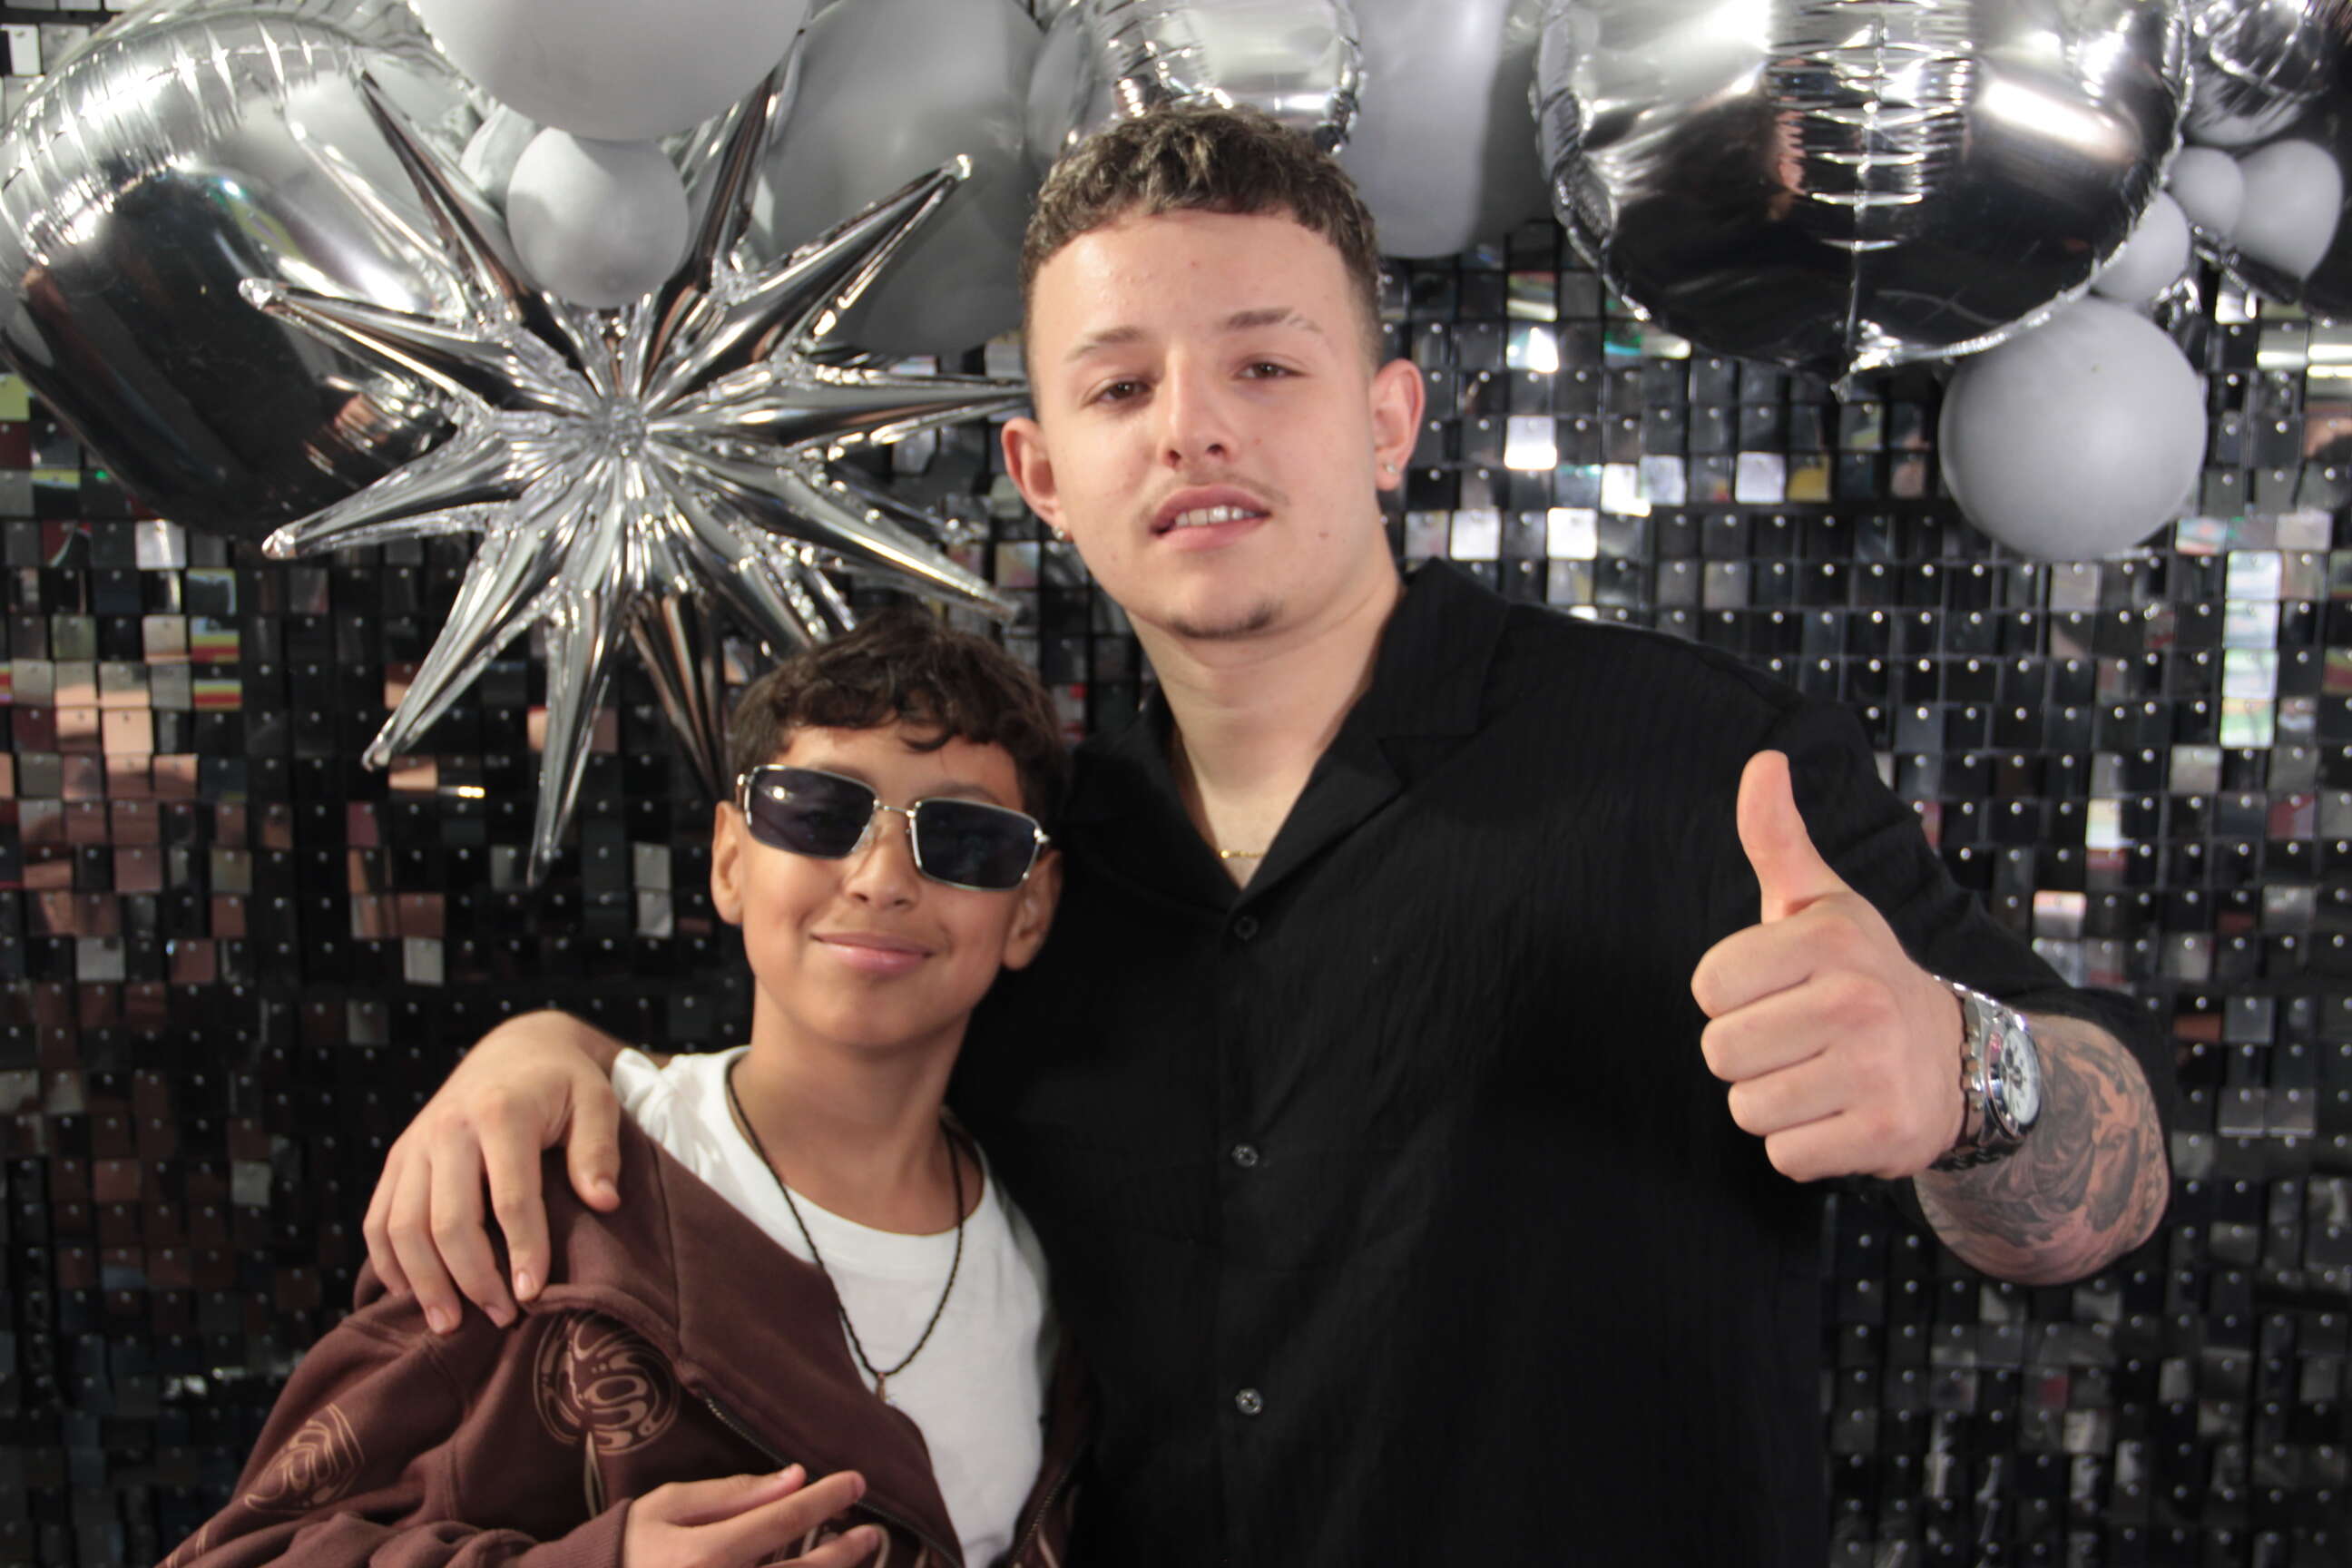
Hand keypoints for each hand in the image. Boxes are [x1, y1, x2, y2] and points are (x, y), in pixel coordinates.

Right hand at [361, 1010, 626, 1331]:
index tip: (534, 1295)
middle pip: (447, 1220)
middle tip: (503, 1318)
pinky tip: (413, 1295)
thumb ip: (600, 1150)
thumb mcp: (597, 1101)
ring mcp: (414, 1144)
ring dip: (424, 1283)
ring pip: (402, 1227)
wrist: (515, 1050)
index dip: (522, 1251)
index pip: (510, 1198)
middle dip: (473, 1278)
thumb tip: (604, 1202)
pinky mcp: (397, 1158)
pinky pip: (377, 1220)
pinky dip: (389, 1263)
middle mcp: (447, 1128)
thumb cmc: (563, 1083)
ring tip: (451, 1324)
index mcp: (500, 1113)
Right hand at [622, 1467, 881, 1567]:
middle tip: (870, 1532)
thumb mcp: (667, 1506)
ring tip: (855, 1560)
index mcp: (705, 1554)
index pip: (783, 1519)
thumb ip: (732, 1494)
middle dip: (845, 1551)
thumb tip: (794, 1478)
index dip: (827, 1499)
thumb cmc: (628, 1547)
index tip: (857, 1481)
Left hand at [1689, 750, 1966, 1181]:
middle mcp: (1856, 1000)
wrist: (1960, 1061)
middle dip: (1748, 1054)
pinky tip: (1838, 1114)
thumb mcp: (1823, 902)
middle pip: (1720, 1052)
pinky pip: (1783, 1156)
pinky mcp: (1883, 1135)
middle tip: (1799, 1039)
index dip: (1730, 996)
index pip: (1707, 987)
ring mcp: (1874, 1071)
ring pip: (1747, 1108)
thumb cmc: (1861, 974)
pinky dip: (1801, 1145)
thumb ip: (1776, 837)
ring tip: (1819, 1076)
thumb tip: (1762, 761)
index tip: (1777, 990)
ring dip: (1771, 1102)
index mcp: (1830, 937)